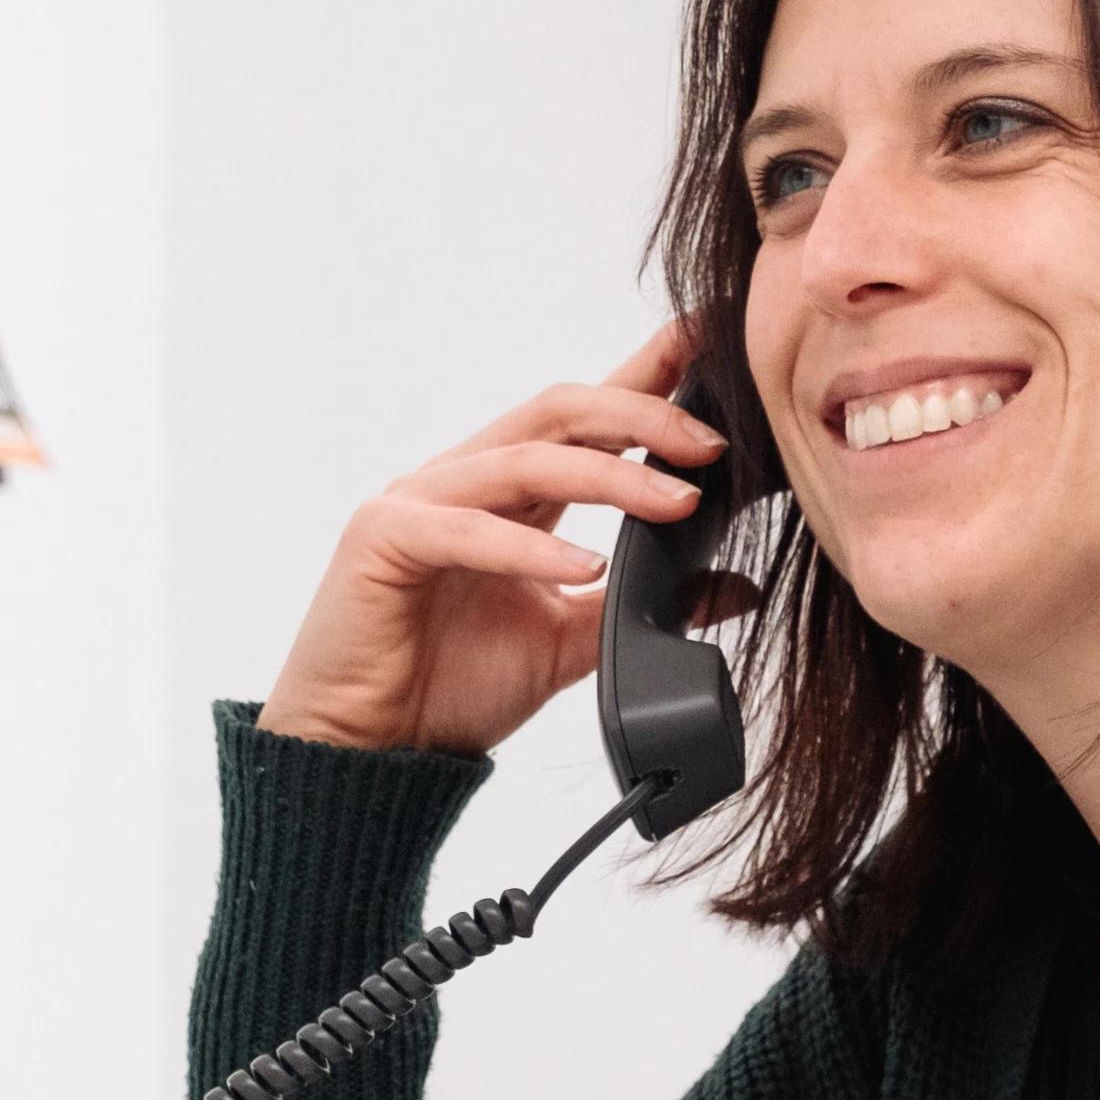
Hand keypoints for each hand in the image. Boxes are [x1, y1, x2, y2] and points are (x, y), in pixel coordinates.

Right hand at [257, 323, 723, 758]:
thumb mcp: (569, 643)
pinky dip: (530, 546)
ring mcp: (418, 501)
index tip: (710, 346)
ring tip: (675, 503)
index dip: (645, 375)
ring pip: (524, 460)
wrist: (369, 753)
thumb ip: (637, 606)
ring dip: (609, 476)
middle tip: (711, 445)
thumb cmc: (449, 689)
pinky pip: (467, 529)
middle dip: (641, 415)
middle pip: (558, 412)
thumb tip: (731, 586)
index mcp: (509, 496)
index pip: (584, 418)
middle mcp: (464, 482)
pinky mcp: (382, 538)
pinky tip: (584, 564)